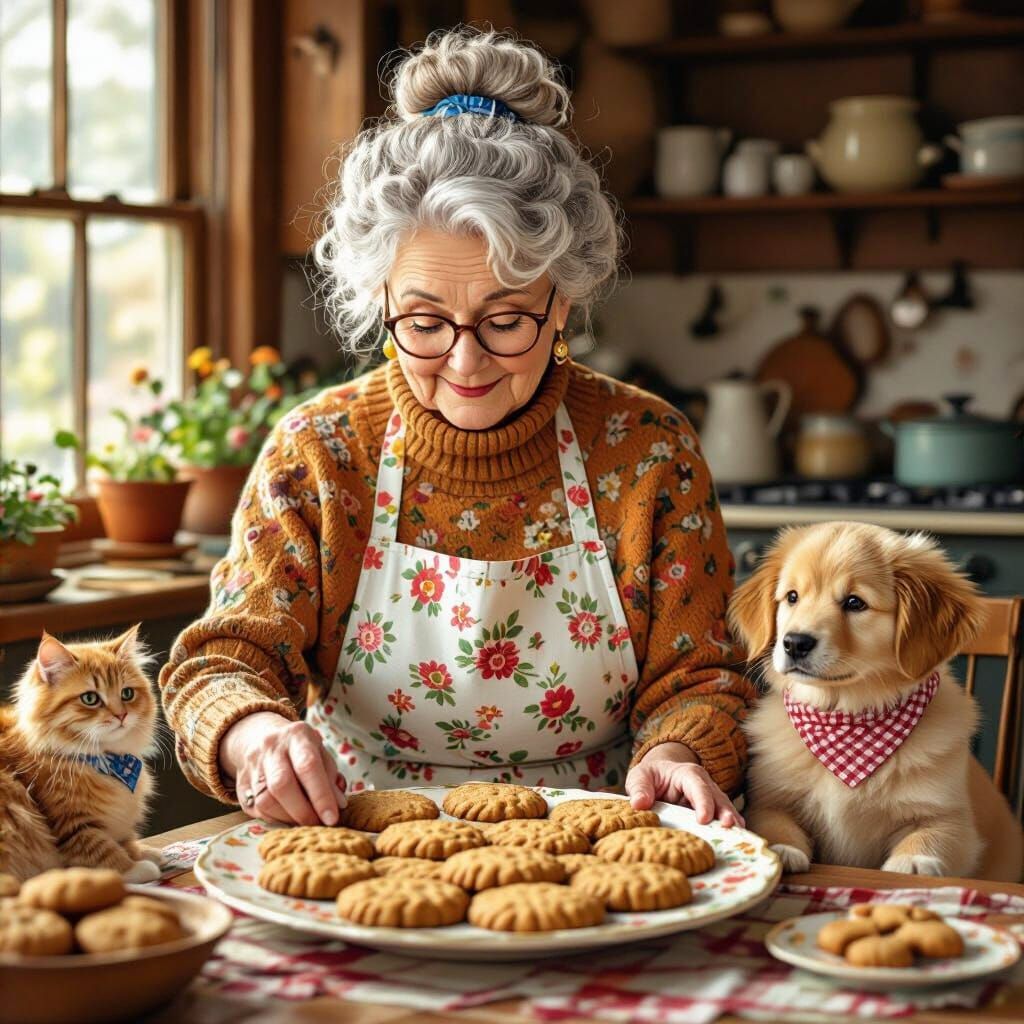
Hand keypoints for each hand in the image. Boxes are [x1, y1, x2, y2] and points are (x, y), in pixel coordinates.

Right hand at [220, 712, 345, 825]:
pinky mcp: (240, 783)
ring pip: (265, 800)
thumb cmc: (301, 750)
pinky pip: (255, 809)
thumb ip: (330, 778)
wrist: (262, 736)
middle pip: (281, 784)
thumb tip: (338, 806)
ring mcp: (252, 764)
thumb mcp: (320, 754)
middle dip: (302, 811)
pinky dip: (275, 819)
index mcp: (297, 735)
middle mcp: (271, 747)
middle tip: (317, 824)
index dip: (321, 795)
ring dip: (288, 818)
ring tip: (304, 822)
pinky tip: (288, 817)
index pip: (308, 766)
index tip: (332, 818)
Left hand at [625, 742, 744, 827]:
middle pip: (718, 798)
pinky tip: (737, 841)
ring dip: (731, 822)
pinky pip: (723, 819)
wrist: (660, 776)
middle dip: (724, 812)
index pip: (698, 786)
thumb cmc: (651, 776)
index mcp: (687, 773)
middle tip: (730, 827)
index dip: (702, 802)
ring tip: (739, 836)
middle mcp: (704, 784)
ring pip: (725, 809)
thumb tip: (639, 804)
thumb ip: (639, 788)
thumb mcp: (640, 777)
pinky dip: (730, 830)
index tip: (703, 819)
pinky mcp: (713, 811)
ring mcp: (711, 798)